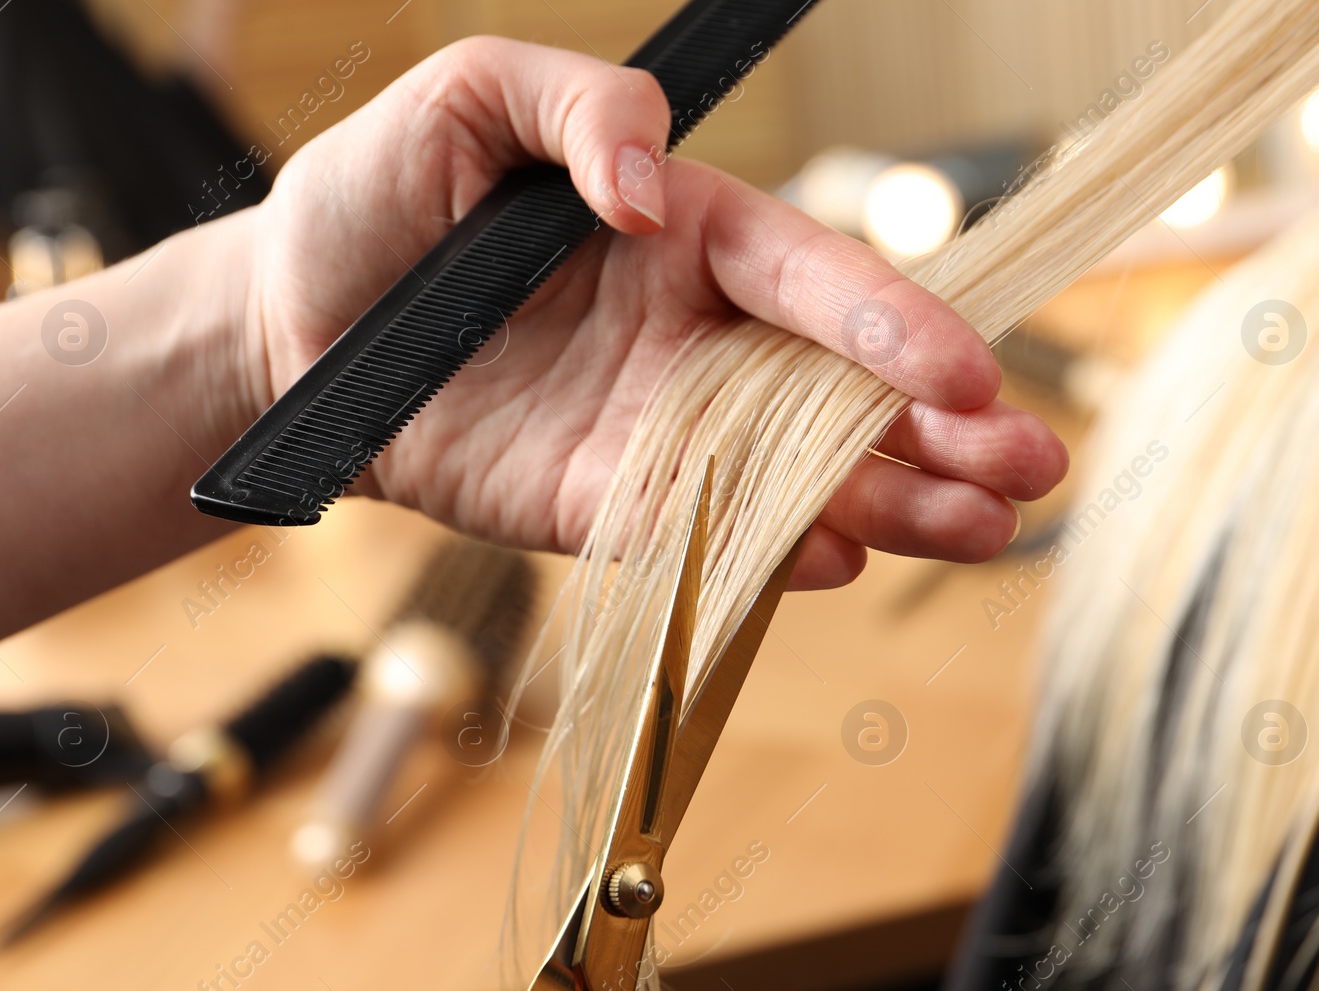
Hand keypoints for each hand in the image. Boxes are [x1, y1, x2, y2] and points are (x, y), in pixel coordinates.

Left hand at [243, 37, 1066, 587]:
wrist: (283, 326)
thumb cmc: (376, 198)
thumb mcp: (466, 100)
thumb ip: (579, 110)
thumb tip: (658, 190)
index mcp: (687, 237)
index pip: (812, 281)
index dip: (895, 324)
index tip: (971, 371)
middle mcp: (690, 340)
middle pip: (838, 390)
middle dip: (942, 431)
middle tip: (1035, 471)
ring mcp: (652, 431)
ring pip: (791, 475)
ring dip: (891, 504)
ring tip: (982, 533)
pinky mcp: (596, 509)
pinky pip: (692, 537)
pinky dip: (763, 553)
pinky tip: (840, 561)